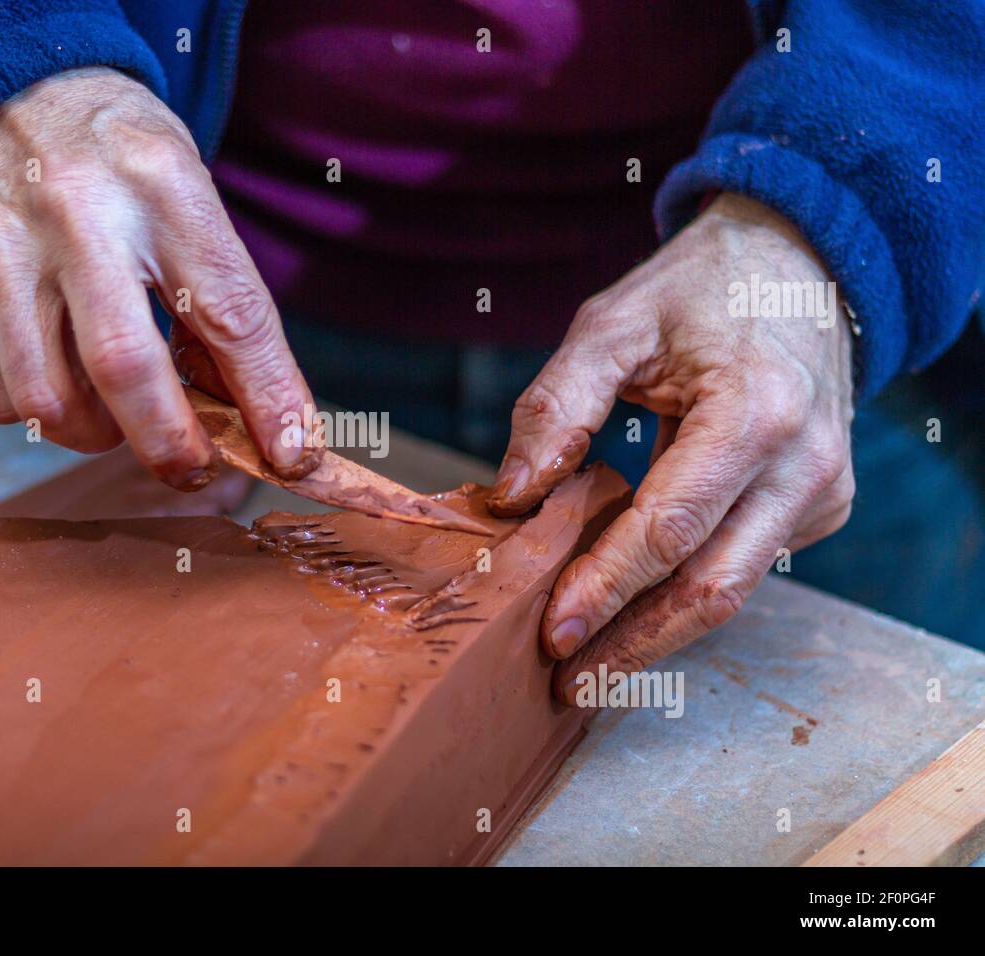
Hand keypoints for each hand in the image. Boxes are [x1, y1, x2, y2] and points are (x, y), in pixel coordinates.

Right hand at [0, 67, 321, 487]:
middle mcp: (77, 214)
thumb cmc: (112, 161)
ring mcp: (1, 248)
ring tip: (114, 411)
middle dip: (170, 443)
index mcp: (162, 186)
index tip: (291, 456)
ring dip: (95, 433)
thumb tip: (259, 417)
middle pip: (125, 366)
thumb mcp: (186, 198)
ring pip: (48, 398)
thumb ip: (221, 301)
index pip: (230, 311)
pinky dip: (34, 415)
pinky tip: (57, 382)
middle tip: (193, 467)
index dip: (268, 396)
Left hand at [487, 194, 854, 702]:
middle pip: (712, 587)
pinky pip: (744, 565)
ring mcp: (822, 492)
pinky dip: (683, 590)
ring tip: (589, 665)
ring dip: (657, 632)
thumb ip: (557, 407)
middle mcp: (805, 465)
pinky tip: (629, 605)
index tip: (554, 634)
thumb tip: (513, 496)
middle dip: (634, 644)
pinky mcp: (820, 505)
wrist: (800, 265)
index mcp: (755, 412)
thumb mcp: (612, 323)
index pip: (671, 528)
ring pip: (732, 590)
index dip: (608, 587)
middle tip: (567, 682)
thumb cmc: (696, 291)